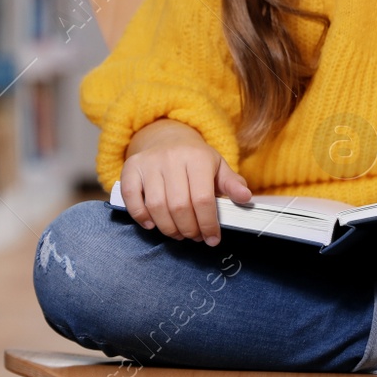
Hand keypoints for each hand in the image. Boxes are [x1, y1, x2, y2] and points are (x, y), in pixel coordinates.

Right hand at [119, 120, 251, 244]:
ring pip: (156, 206)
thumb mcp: (218, 167)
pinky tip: (153, 224)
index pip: (203, 199)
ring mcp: (149, 162)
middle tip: (194, 236)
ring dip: (168, 228)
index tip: (212, 239)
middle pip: (179, 206)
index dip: (208, 225)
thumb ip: (232, 183)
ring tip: (178, 233)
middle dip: (189, 229)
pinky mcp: (131, 168)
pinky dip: (141, 217)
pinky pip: (132, 198)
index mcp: (197, 157)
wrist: (166, 137)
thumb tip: (245, 197)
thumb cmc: (195, 159)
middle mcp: (171, 157)